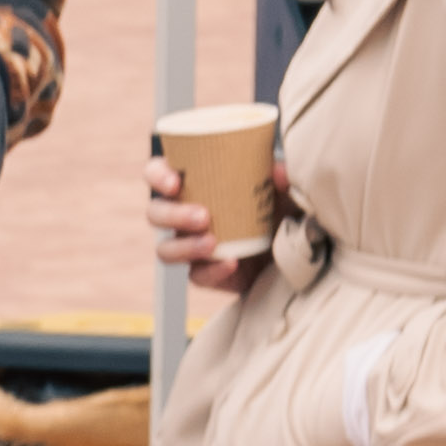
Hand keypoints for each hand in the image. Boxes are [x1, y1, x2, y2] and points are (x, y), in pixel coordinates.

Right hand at [137, 176, 269, 295]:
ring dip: (185, 246)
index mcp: (190, 183)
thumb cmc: (273, 207)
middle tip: (203, 217)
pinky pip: (196, 275)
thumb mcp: (278, 188)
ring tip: (211, 243)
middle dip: (174, 215)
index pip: (156, 173)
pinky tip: (230, 263)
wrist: (289, 250)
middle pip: (155, 213)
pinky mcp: (203, 272)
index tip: (175, 183)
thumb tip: (281, 170)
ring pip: (165, 249)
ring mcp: (188, 245)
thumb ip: (278, 178)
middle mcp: (181, 213)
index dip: (158, 176)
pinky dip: (212, 270)